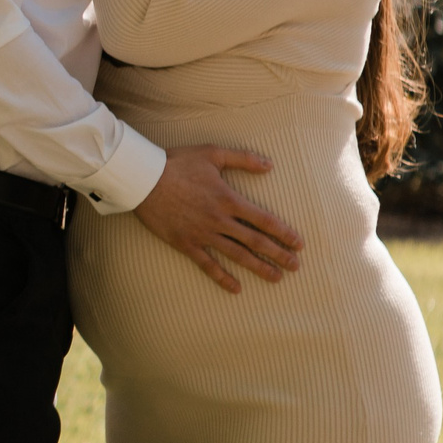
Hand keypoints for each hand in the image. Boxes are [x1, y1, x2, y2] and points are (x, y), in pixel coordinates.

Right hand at [132, 145, 303, 292]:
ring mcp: (203, 234)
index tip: (299, 243)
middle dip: (278, 254)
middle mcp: (220, 220)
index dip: (284, 232)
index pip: (264, 220)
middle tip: (296, 266)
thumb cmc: (177, 163)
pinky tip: (236, 289)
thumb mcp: (212, 153)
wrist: (143, 179)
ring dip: (259, 268)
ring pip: (237, 255)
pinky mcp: (186, 243)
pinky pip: (207, 265)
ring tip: (276, 278)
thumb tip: (270, 165)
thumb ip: (243, 159)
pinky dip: (222, 278)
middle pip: (255, 241)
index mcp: (228, 199)